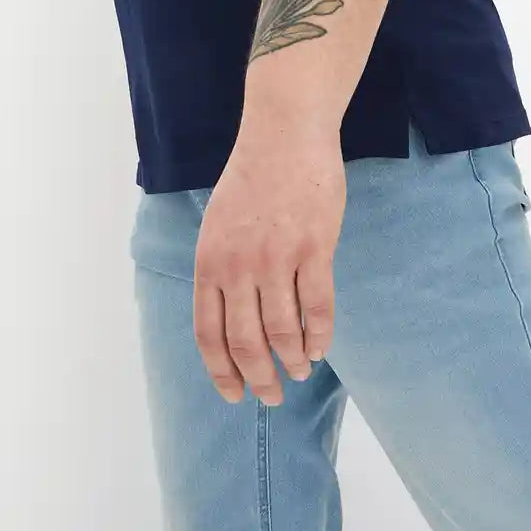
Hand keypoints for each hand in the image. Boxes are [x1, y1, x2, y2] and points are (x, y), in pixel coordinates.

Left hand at [192, 128, 345, 404]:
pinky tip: (321, 347)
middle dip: (260, 378)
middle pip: (246, 342)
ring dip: (293, 360)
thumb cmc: (252, 178)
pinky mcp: (313, 248)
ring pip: (284, 331)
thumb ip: (221, 269)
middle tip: (273, 395)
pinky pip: (318, 307)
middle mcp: (238, 266)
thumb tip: (232, 318)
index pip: (209, 334)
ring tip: (301, 371)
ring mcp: (276, 258)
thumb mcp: (217, 225)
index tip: (235, 395)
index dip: (222, 371)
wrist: (284, 134)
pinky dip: (320, 335)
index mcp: (209, 261)